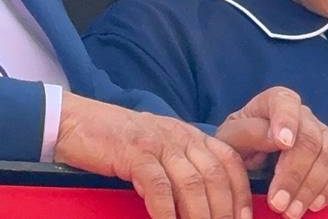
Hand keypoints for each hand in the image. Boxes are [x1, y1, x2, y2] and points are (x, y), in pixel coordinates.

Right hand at [55, 92, 251, 218]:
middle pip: (215, 176)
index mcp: (193, 136)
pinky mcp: (135, 154)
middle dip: (224, 210)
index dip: (241, 192)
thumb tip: (207, 197)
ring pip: (192, 183)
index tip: (245, 217)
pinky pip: (158, 186)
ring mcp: (159, 145)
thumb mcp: (163, 146)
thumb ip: (186, 163)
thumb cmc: (122, 141)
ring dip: (200, 214)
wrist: (80, 121)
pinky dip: (166, 211)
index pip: (230, 162)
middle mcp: (182, 138)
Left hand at [215, 87, 327, 218]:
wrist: (247, 161)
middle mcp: (304, 115)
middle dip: (295, 174)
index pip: (285, 102)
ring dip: (312, 187)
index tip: (282, 144)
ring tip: (292, 211)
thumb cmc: (237, 147)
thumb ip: (247, 134)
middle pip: (310, 138)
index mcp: (274, 103)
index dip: (287, 121)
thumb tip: (277, 139)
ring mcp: (323, 133)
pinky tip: (315, 203)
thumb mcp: (229, 140)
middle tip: (278, 203)